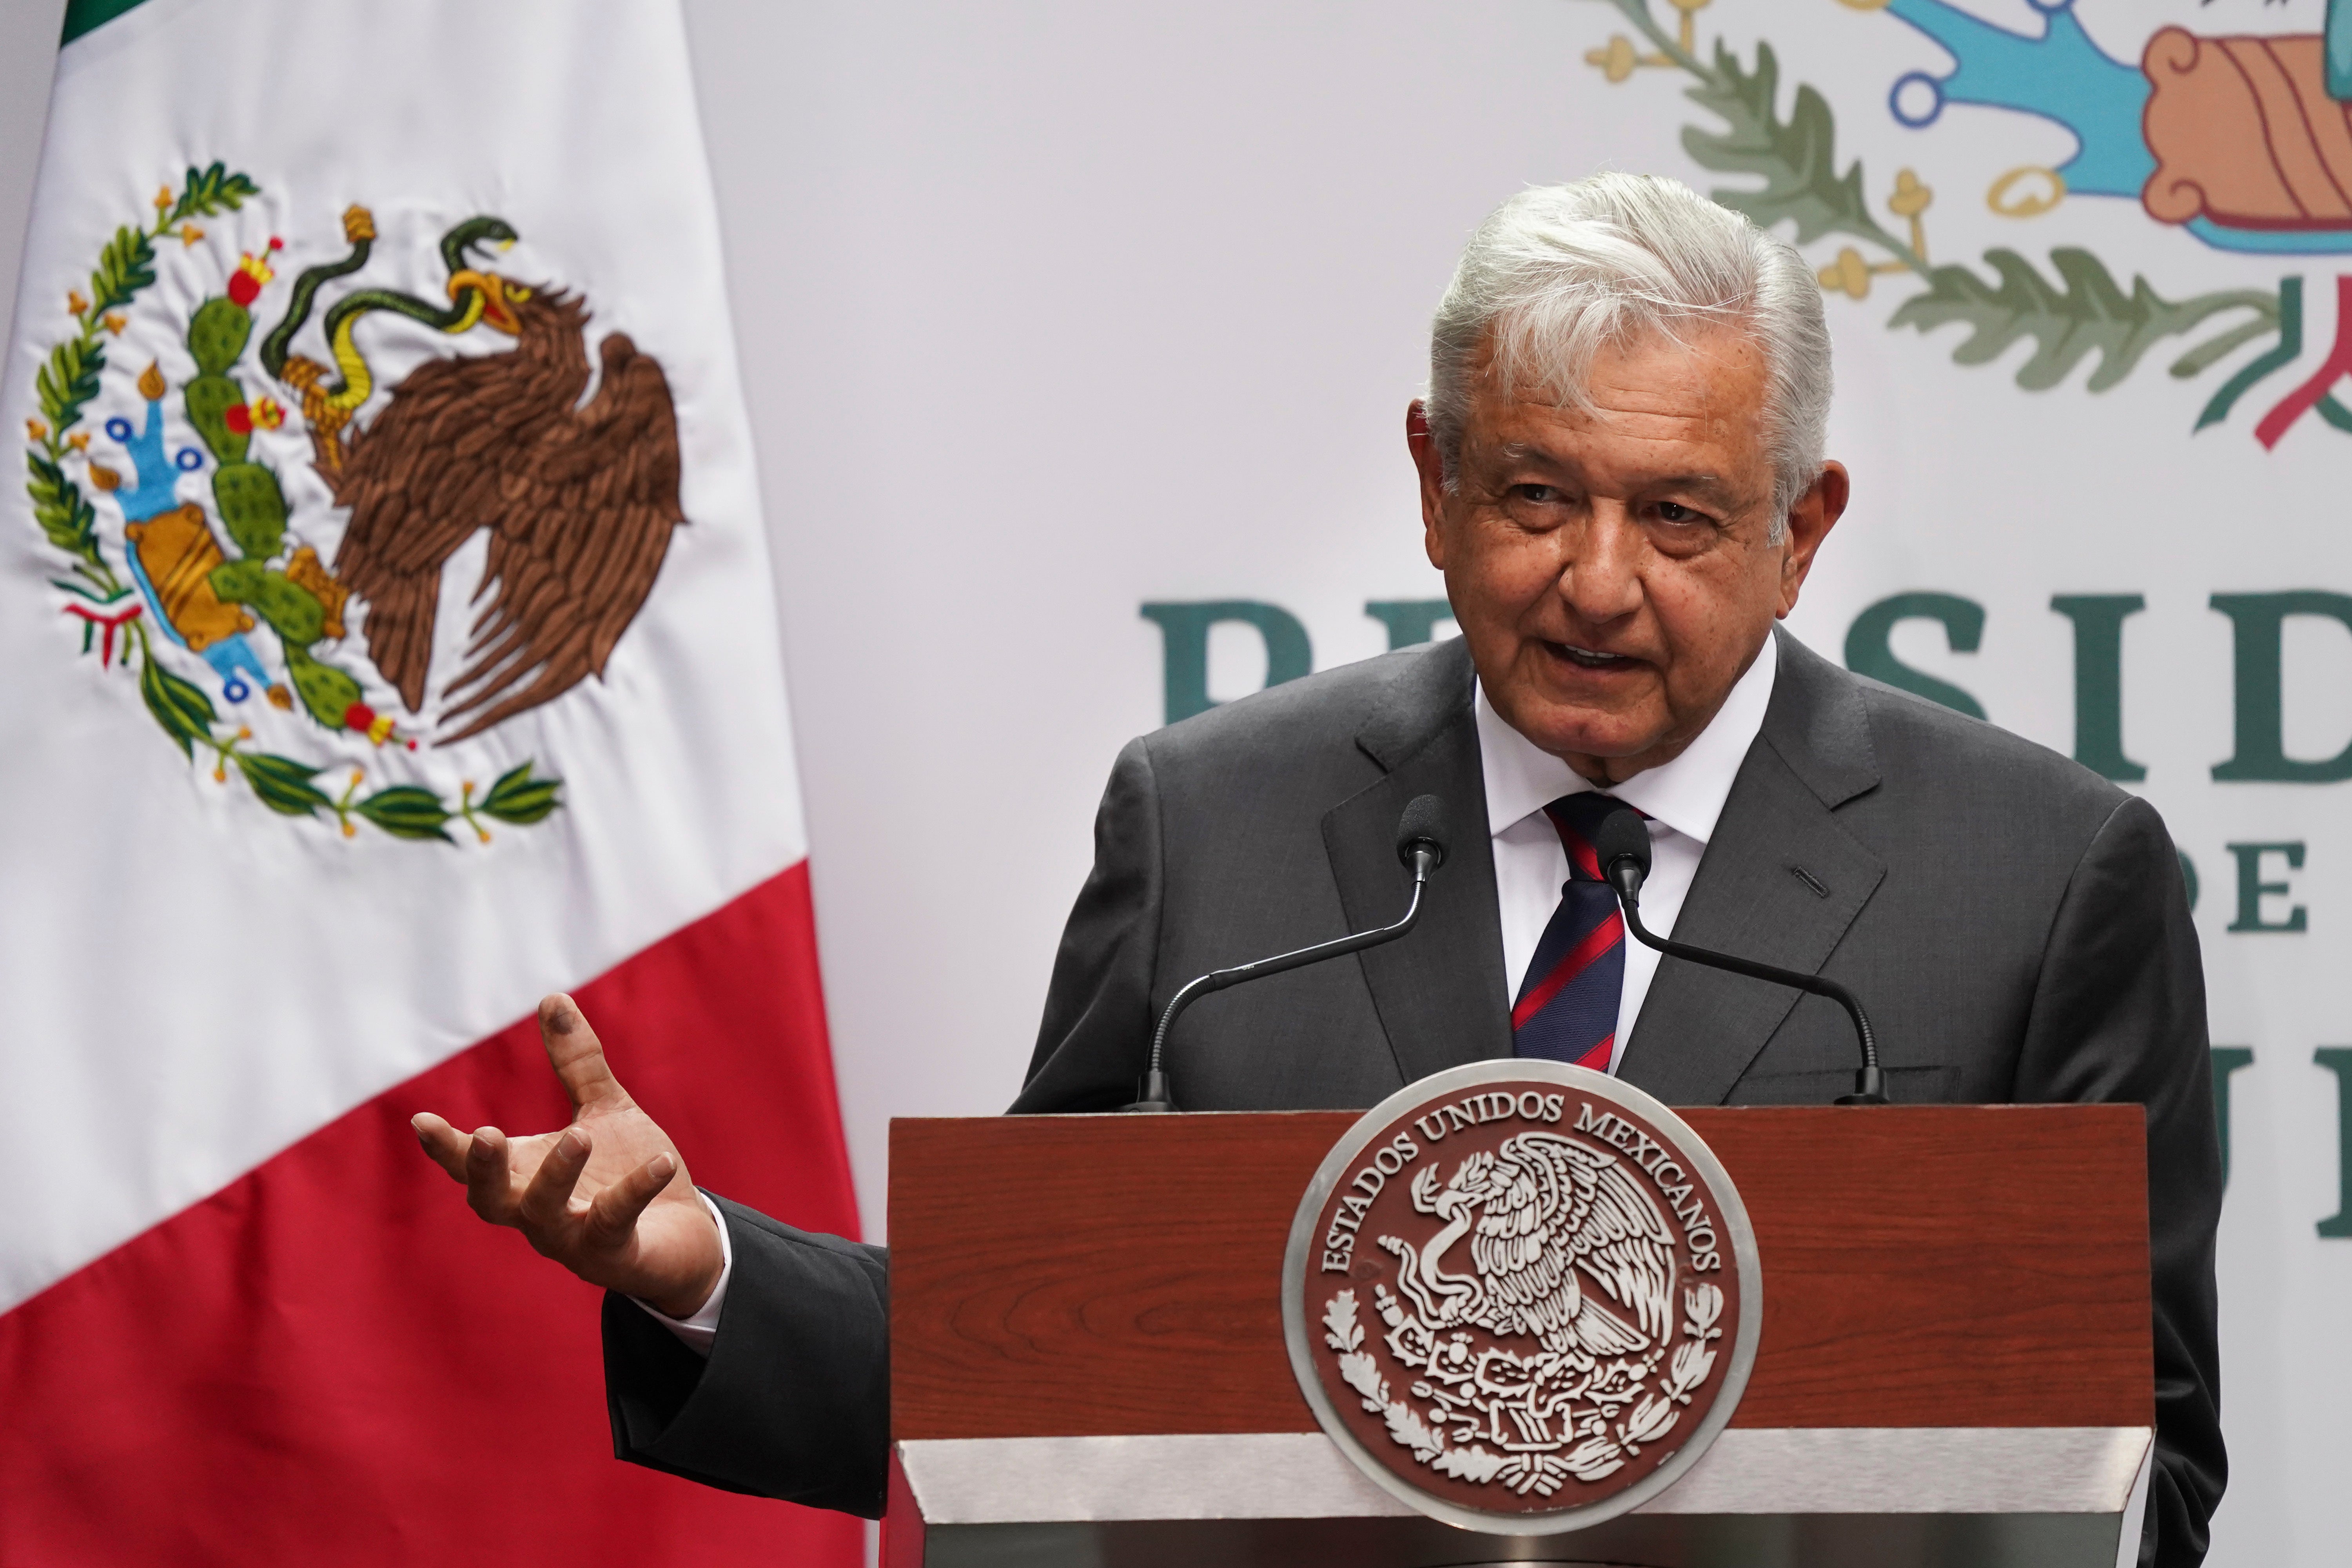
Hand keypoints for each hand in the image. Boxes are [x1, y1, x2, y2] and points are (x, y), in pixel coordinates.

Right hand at [412, 993, 723, 1318]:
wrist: (680, 1234)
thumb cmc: (625, 1170)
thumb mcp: (603, 1110)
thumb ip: (576, 1063)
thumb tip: (552, 997)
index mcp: (524, 1176)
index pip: (471, 1167)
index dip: (445, 1148)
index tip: (421, 1121)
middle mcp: (536, 1214)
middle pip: (491, 1200)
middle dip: (483, 1170)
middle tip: (484, 1134)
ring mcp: (571, 1240)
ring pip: (547, 1215)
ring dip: (557, 1176)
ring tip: (577, 1135)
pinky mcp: (613, 1256)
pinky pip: (616, 1222)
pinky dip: (634, 1191)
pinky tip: (658, 1161)